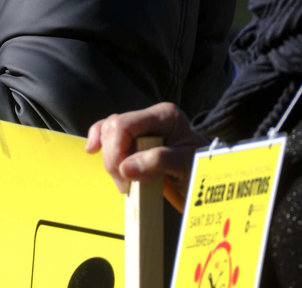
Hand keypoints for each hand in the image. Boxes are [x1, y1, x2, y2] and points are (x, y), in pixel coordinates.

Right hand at [85, 102, 208, 207]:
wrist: (208, 182)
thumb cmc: (202, 169)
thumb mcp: (186, 165)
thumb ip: (158, 162)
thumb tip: (125, 168)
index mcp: (164, 115)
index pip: (125, 124)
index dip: (116, 149)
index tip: (124, 176)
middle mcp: (150, 117)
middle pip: (113, 128)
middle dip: (113, 158)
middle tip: (126, 186)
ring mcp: (141, 128)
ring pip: (108, 134)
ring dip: (111, 160)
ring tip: (126, 184)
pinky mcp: (134, 142)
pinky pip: (108, 136)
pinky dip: (100, 143)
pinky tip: (93, 150)